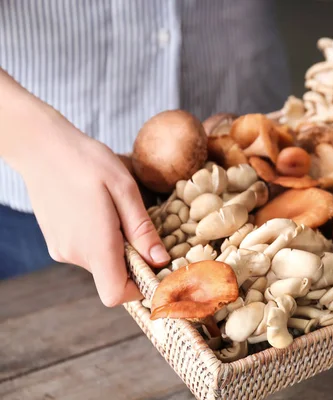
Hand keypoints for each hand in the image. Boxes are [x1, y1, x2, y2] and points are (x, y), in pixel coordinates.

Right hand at [18, 108, 169, 306]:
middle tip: (135, 225)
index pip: (115, 294)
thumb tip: (160, 260)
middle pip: (111, 278)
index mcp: (95, 245)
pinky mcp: (55, 241)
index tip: (153, 265)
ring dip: (115, 247)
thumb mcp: (125, 190)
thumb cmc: (88, 162)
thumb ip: (142, 230)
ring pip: (100, 263)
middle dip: (132, 260)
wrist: (42, 146)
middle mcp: (74, 254)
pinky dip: (99, 240)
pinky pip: (85, 251)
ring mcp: (61, 249)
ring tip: (114, 211)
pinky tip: (98, 210)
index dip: (138, 288)